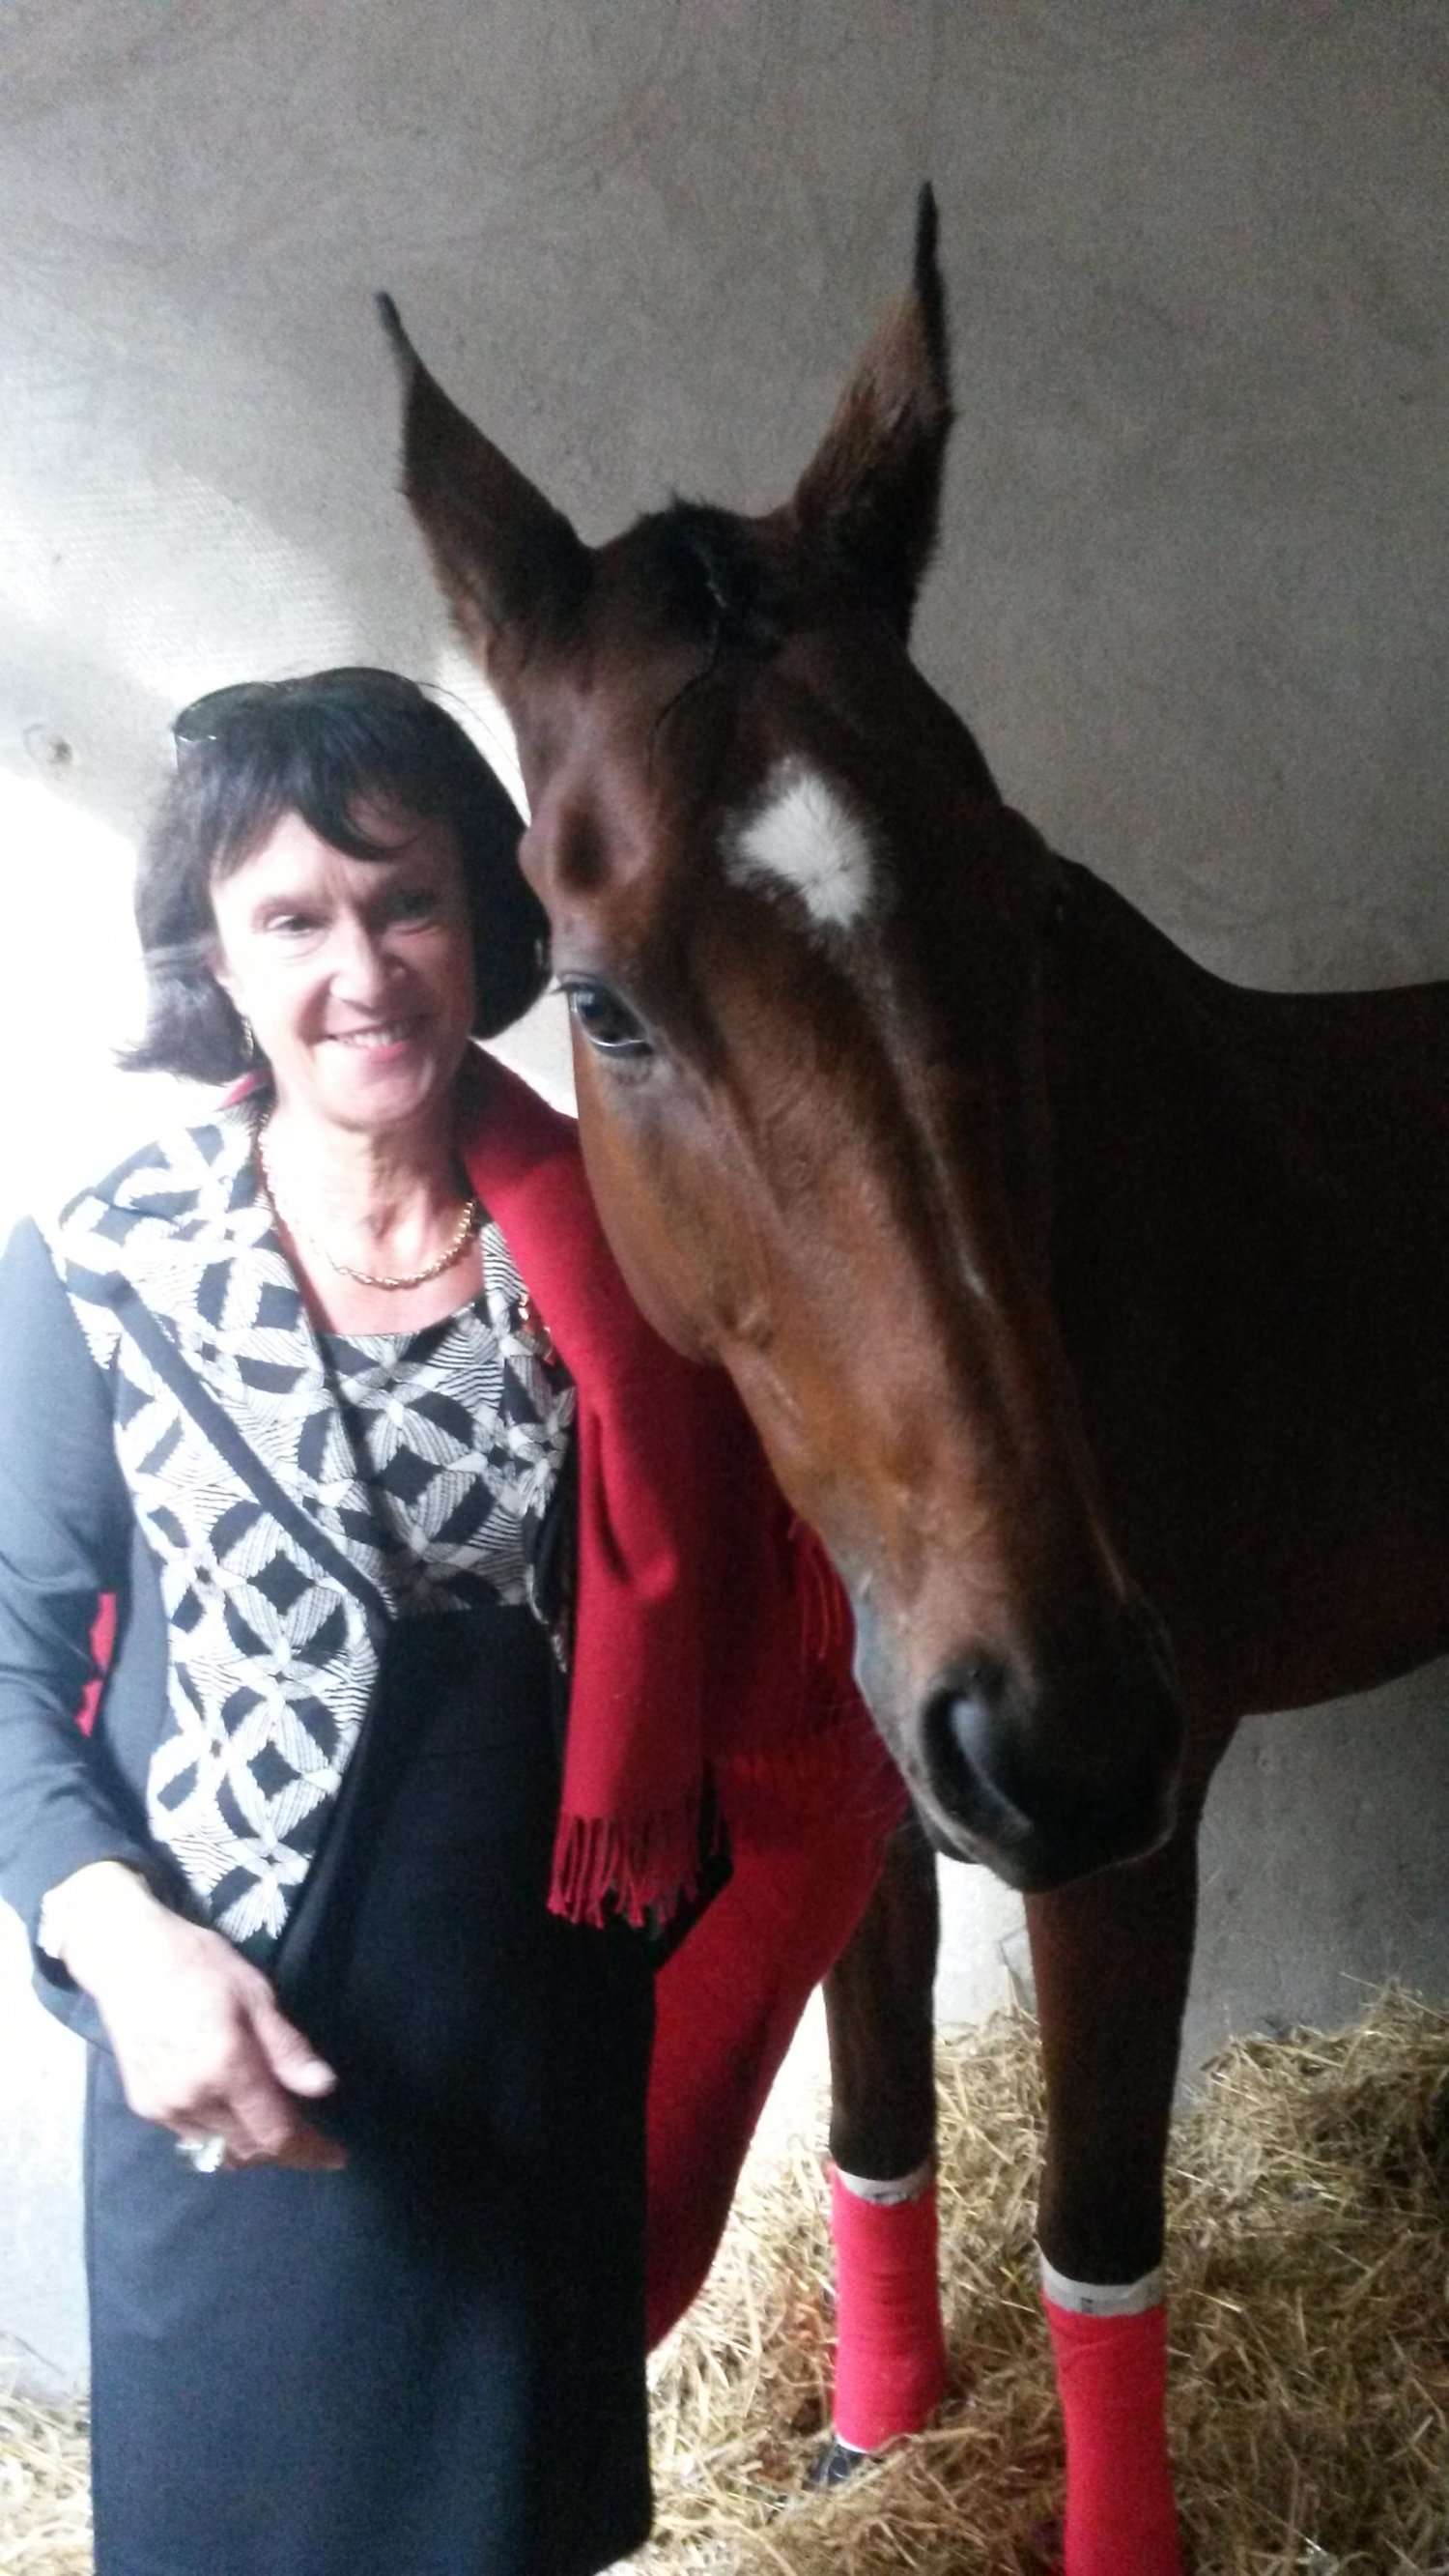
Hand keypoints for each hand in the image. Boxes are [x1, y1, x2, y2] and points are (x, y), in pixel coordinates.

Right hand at [47, 1862, 345, 2170]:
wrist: (127, 1959)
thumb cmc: (199, 1964)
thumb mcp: (255, 1995)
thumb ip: (287, 2048)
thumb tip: (324, 2087)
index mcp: (226, 2068)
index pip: (277, 2133)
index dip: (310, 2150)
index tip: (337, 2156)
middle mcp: (193, 2099)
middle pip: (250, 2148)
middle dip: (286, 2149)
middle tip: (313, 2135)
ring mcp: (164, 2108)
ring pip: (220, 2150)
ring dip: (253, 2145)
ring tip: (277, 2124)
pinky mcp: (145, 2107)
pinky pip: (194, 2138)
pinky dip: (221, 2135)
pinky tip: (234, 2113)